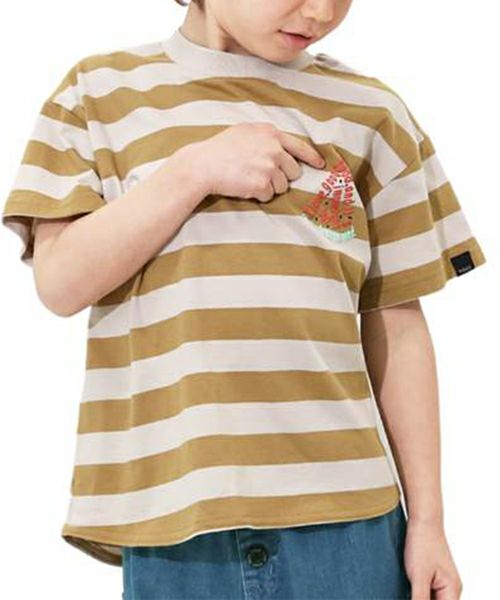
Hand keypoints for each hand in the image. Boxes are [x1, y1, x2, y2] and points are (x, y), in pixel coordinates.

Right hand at [190, 122, 325, 201]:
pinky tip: (244, 186)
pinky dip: (259, 195)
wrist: (203, 165)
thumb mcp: (245, 131)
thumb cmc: (220, 149)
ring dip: (269, 187)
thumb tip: (282, 146)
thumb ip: (266, 136)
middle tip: (262, 175)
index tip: (320, 165)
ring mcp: (268, 166)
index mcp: (271, 133)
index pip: (300, 146)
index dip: (312, 157)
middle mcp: (273, 148)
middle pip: (293, 170)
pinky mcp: (262, 183)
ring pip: (282, 186)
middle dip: (282, 176)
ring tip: (249, 178)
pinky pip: (269, 196)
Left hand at [404, 519, 462, 598]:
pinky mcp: (433, 576)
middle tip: (410, 590)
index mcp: (452, 591)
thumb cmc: (422, 543)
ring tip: (409, 587)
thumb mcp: (418, 576)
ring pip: (431, 599)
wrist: (422, 519)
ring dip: (419, 597)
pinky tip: (407, 588)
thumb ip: (420, 599)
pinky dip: (418, 593)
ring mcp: (442, 582)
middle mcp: (451, 588)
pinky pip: (427, 592)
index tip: (414, 597)